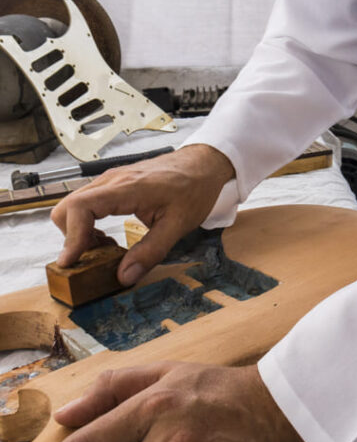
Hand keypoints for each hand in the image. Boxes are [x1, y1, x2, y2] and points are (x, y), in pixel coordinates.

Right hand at [51, 144, 234, 284]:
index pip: (81, 207)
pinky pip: (86, 204)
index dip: (71, 237)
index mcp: (127, 188)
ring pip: (74, 206)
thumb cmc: (194, 188)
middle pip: (68, 207)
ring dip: (79, 232)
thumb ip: (151, 251)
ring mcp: (110, 181)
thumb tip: (124, 276)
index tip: (71, 262)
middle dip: (72, 237)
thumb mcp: (178, 225)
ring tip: (104, 250)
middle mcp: (112, 181)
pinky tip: (108, 238)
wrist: (203, 164)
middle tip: (92, 259)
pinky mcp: (113, 185)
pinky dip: (87, 224)